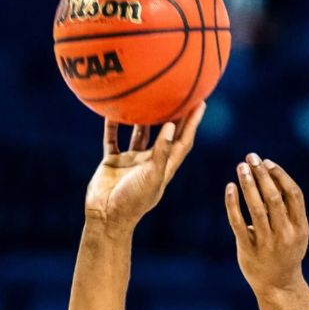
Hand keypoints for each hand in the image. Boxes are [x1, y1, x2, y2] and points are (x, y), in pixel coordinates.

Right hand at [85, 104, 204, 236]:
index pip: (183, 141)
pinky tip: (110, 110)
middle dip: (174, 114)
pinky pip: (112, 139)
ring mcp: (131, 161)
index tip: (201, 102)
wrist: (106, 217)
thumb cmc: (133, 201)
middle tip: (179, 92)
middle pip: (165, 133)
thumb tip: (172, 126)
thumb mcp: (152, 176)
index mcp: (164, 167)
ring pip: (139, 133)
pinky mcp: (113, 162)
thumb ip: (161, 152)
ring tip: (148, 95)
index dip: (193, 123)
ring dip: (143, 117)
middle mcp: (150, 161)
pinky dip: (112, 126)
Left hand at [224, 154, 308, 293]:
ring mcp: (267, 243)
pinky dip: (233, 204)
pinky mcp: (248, 250)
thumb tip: (273, 176)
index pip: (293, 194)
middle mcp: (285, 234)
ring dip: (248, 184)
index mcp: (300, 227)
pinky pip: (238, 223)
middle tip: (251, 157)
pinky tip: (230, 187)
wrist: (279, 285)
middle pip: (274, 198)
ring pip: (256, 208)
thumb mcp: (297, 231)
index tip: (267, 162)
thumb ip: (289, 209)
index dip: (280, 175)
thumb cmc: (286, 252)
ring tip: (241, 167)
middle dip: (262, 175)